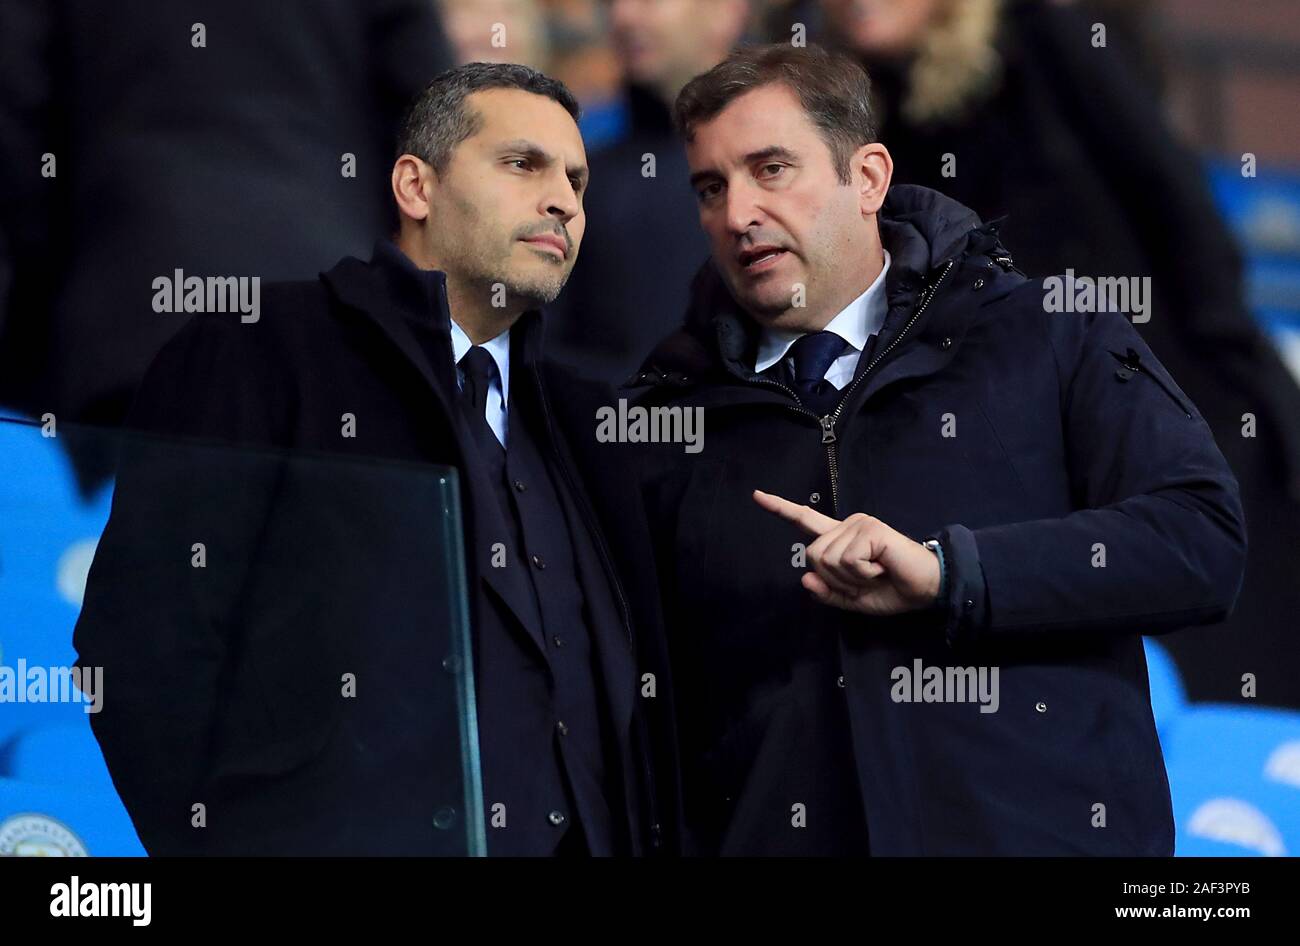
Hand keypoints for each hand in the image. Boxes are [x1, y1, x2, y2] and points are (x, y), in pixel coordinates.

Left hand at [753, 489, 941, 615]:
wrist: (926, 589)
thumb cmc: (892, 590)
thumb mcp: (852, 599)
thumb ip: (827, 592)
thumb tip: (805, 579)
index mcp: (840, 539)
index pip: (805, 520)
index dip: (780, 509)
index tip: (757, 495)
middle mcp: (847, 525)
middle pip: (813, 555)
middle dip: (836, 579)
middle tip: (867, 579)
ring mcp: (859, 524)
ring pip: (827, 559)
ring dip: (851, 578)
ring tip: (876, 573)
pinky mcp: (871, 529)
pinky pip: (848, 560)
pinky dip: (863, 574)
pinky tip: (882, 568)